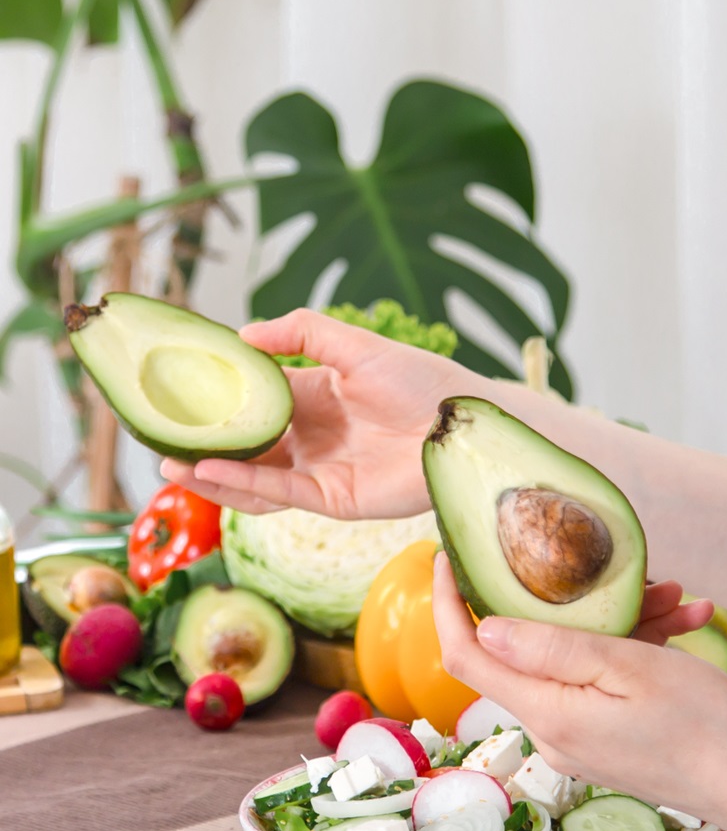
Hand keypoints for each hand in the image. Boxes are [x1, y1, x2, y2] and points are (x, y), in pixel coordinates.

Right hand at [159, 309, 485, 518]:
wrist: (464, 422)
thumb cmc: (422, 379)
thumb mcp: (356, 344)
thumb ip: (302, 332)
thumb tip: (243, 334)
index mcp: (314, 396)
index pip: (253, 398)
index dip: (215, 397)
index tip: (173, 390)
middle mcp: (312, 436)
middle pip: (246, 443)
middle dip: (202, 443)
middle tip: (157, 436)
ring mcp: (320, 469)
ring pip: (253, 476)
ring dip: (211, 472)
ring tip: (170, 461)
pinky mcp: (334, 498)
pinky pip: (279, 493)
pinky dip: (242, 484)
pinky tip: (209, 469)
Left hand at [432, 556, 726, 826]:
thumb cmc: (704, 726)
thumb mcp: (629, 667)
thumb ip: (553, 649)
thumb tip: (487, 628)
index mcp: (547, 712)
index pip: (467, 657)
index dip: (449, 606)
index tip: (448, 560)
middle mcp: (552, 731)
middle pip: (529, 652)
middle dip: (568, 603)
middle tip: (618, 572)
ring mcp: (579, 738)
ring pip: (575, 662)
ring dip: (621, 623)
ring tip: (676, 599)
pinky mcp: (605, 740)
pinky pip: (601, 683)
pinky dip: (636, 651)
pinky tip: (682, 626)